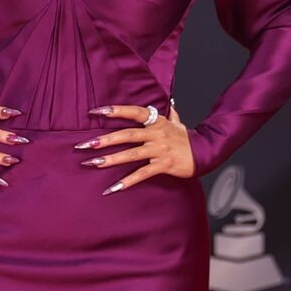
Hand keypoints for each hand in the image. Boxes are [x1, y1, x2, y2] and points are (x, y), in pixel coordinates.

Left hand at [73, 101, 196, 191]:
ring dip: (110, 159)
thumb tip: (169, 102)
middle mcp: (157, 134)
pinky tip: (113, 188)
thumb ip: (170, 113)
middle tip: (84, 145)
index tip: (95, 111)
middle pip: (127, 135)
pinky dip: (127, 181)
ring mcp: (160, 150)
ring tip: (92, 163)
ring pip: (132, 154)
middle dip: (104, 140)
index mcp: (157, 122)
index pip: (134, 112)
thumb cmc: (187, 138)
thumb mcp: (178, 123)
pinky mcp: (164, 165)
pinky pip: (143, 174)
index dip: (115, 111)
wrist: (206, 152)